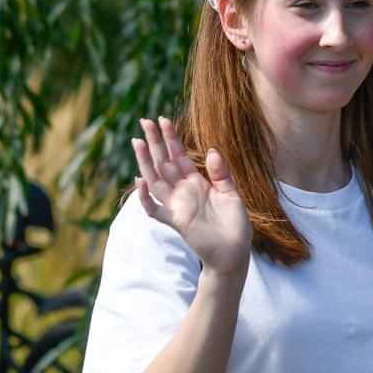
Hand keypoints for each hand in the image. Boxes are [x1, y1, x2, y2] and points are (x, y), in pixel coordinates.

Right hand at [132, 116, 251, 274]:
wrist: (235, 253)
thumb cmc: (234, 225)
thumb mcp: (231, 195)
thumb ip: (221, 174)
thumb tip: (211, 151)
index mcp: (197, 183)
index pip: (179, 156)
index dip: (171, 139)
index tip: (163, 120)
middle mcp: (184, 192)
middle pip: (164, 163)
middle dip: (155, 143)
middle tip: (144, 121)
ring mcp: (178, 206)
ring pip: (156, 180)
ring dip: (145, 162)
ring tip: (137, 142)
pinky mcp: (177, 222)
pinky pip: (156, 210)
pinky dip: (146, 198)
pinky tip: (140, 182)